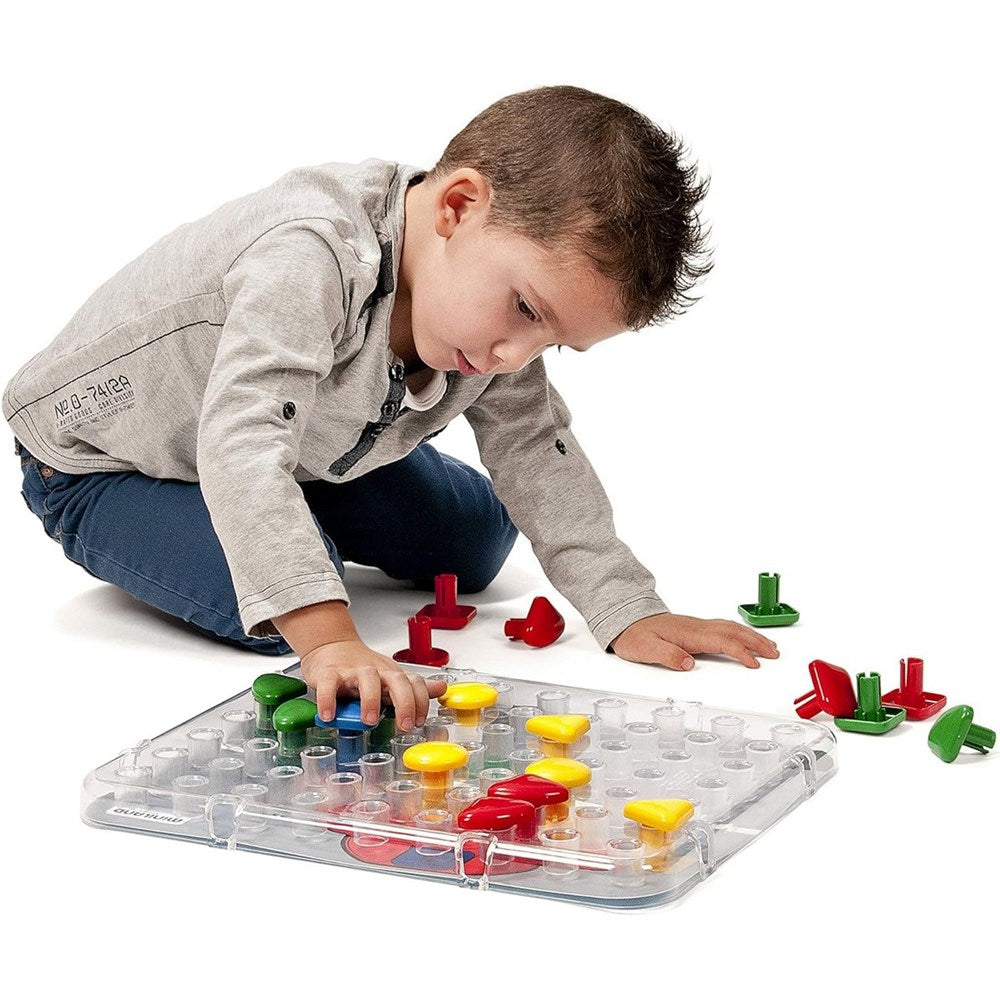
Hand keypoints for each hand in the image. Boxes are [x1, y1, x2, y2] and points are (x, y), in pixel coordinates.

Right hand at [300, 639, 447, 730]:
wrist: (332, 647)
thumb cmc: (363, 669)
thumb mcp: (390, 679)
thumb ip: (414, 688)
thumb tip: (442, 688)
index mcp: (392, 675)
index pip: (414, 683)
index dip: (421, 701)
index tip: (420, 721)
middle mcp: (376, 671)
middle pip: (396, 680)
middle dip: (405, 702)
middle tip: (405, 725)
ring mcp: (353, 671)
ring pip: (367, 679)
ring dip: (370, 699)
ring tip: (370, 720)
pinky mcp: (329, 673)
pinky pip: (329, 684)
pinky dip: (329, 700)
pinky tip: (329, 716)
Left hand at [610, 613, 779, 670]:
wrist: (625, 618)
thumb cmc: (634, 635)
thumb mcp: (645, 649)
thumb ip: (666, 655)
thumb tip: (687, 663)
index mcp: (688, 634)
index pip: (721, 642)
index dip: (740, 653)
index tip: (755, 664)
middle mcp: (696, 627)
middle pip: (733, 632)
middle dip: (756, 642)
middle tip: (775, 654)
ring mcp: (697, 626)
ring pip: (730, 628)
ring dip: (751, 636)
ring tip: (769, 646)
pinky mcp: (694, 627)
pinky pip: (724, 627)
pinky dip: (739, 632)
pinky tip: (744, 636)